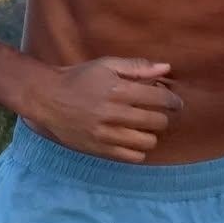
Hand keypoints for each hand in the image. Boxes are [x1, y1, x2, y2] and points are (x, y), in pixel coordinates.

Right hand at [31, 56, 182, 161]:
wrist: (48, 98)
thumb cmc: (80, 78)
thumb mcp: (106, 65)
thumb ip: (137, 67)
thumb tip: (166, 68)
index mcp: (118, 89)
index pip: (159, 98)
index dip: (173, 100)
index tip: (175, 102)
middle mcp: (114, 113)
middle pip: (157, 121)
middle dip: (162, 117)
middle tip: (158, 113)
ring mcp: (106, 134)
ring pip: (147, 141)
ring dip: (151, 134)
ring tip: (144, 127)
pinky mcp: (99, 150)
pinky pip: (132, 157)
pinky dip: (138, 150)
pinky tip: (133, 139)